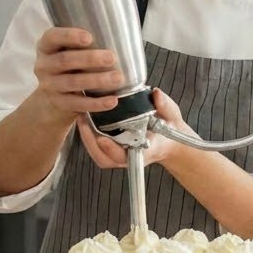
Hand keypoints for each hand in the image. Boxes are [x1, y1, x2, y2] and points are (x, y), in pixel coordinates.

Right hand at [31, 26, 124, 120]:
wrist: (51, 100)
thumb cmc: (68, 67)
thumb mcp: (68, 52)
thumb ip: (83, 45)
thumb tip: (119, 39)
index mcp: (46, 47)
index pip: (52, 37)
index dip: (69, 36)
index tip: (89, 37)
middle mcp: (44, 66)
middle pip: (65, 60)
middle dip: (89, 58)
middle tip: (111, 58)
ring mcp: (49, 86)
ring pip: (73, 82)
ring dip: (97, 80)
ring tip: (117, 78)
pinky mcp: (59, 104)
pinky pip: (79, 104)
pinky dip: (97, 103)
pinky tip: (112, 100)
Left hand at [76, 89, 191, 169]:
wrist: (170, 139)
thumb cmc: (170, 128)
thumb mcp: (171, 115)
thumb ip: (164, 106)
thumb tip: (156, 94)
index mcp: (145, 151)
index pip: (126, 156)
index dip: (112, 150)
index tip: (102, 139)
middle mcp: (130, 156)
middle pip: (105, 158)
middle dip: (91, 142)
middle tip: (83, 121)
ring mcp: (121, 155)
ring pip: (99, 155)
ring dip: (87, 138)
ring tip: (81, 118)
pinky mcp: (115, 149)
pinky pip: (98, 148)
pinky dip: (89, 136)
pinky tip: (84, 118)